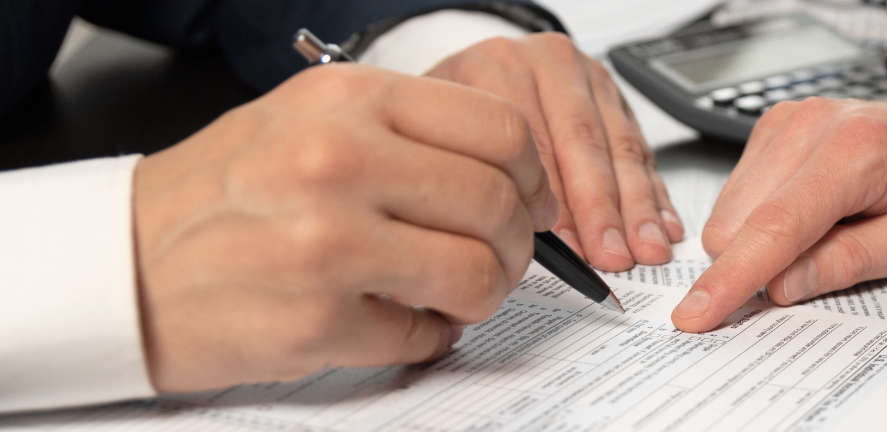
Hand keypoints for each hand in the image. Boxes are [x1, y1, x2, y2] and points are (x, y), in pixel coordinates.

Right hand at [131, 65, 557, 391]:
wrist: (122, 264)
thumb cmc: (223, 195)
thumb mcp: (311, 122)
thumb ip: (409, 133)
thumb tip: (515, 171)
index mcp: (347, 101)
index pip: (501, 132)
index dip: (532, 177)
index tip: (529, 201)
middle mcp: (339, 162)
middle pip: (498, 206)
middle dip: (515, 246)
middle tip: (495, 259)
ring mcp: (327, 243)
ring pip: (477, 274)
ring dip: (481, 295)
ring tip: (449, 294)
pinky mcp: (316, 320)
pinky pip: (426, 335)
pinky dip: (426, 336)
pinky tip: (393, 319)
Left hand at [425, 33, 681, 270]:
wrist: (475, 74)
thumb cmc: (453, 117)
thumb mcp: (440, 135)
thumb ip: (470, 176)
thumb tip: (509, 243)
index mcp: (498, 65)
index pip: (533, 140)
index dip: (554, 200)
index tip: (568, 247)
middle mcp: (550, 64)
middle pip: (584, 142)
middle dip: (603, 208)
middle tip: (612, 254)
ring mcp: (590, 79)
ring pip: (622, 148)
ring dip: (637, 206)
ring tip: (645, 248)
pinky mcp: (619, 100)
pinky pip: (642, 150)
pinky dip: (654, 193)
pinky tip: (662, 225)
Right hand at [671, 89, 886, 330]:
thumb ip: (852, 261)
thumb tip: (782, 286)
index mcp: (857, 149)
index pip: (776, 225)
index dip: (733, 277)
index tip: (695, 315)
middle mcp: (811, 125)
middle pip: (739, 222)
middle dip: (760, 266)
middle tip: (825, 267)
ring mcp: (787, 122)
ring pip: (730, 212)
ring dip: (764, 244)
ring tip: (832, 232)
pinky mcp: (773, 129)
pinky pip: (740, 196)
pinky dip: (765, 222)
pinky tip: (815, 217)